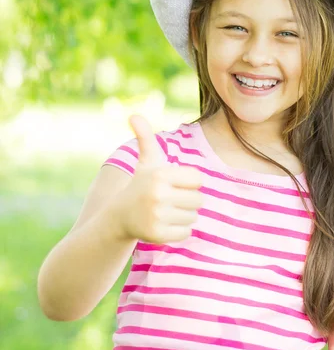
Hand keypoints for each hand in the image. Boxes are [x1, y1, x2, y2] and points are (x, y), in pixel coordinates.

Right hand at [114, 114, 203, 243]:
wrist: (120, 216)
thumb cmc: (142, 184)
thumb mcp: (146, 161)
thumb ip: (145, 137)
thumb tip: (133, 115)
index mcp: (160, 174)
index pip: (198, 180)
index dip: (190, 183)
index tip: (175, 184)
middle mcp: (157, 194)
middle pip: (198, 200)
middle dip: (188, 200)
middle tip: (171, 200)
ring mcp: (156, 216)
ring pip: (193, 217)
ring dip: (184, 216)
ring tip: (166, 211)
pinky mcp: (157, 235)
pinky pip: (186, 233)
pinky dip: (179, 231)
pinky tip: (164, 224)